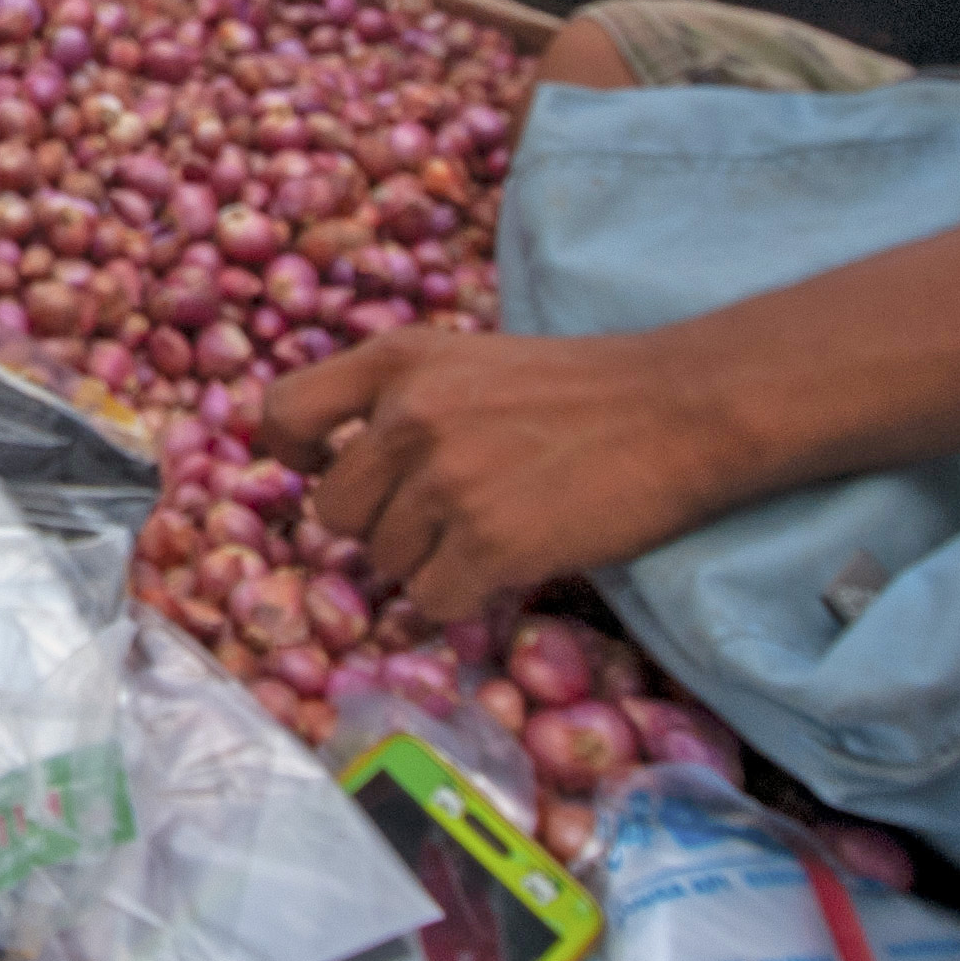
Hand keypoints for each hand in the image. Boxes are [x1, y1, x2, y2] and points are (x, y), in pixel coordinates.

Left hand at [260, 328, 734, 621]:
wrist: (677, 409)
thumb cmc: (579, 388)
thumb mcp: (468, 359)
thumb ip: (400, 397)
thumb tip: (339, 463)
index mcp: (396, 359)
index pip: (282, 412)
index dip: (294, 453)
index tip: (325, 465)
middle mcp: (406, 416)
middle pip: (332, 510)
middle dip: (377, 523)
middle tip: (441, 512)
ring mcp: (445, 482)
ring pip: (384, 561)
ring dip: (429, 558)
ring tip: (494, 523)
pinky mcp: (488, 544)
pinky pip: (432, 601)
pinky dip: (464, 596)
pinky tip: (508, 561)